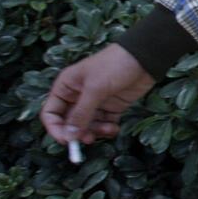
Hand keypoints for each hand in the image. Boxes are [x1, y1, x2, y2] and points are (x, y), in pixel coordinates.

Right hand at [40, 43, 155, 144]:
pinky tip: (115, 129)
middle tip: (89, 139)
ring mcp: (95, 102)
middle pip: (69, 122)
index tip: (67, 141)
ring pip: (88, 125)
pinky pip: (104, 123)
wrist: (146, 57)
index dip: (55, 128)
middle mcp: (78, 96)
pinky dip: (108, 129)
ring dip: (95, 131)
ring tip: (108, 130)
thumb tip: (69, 136)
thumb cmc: (115, 65)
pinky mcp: (112, 106)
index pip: (51, 113)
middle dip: (78, 132)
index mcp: (66, 87)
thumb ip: (81, 113)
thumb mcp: (95, 88)